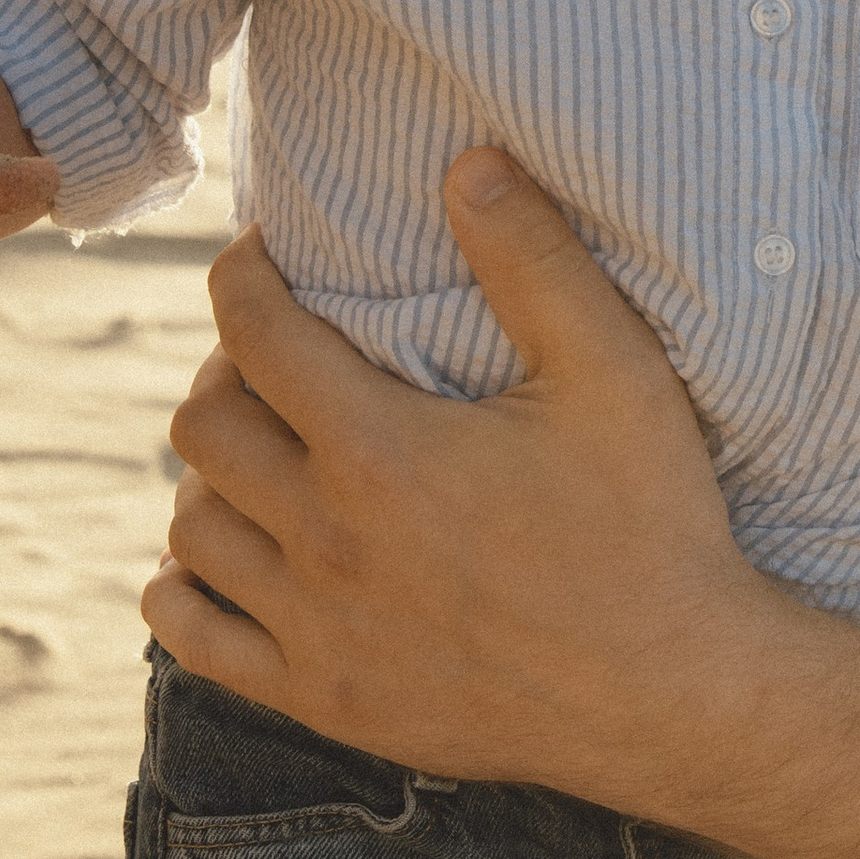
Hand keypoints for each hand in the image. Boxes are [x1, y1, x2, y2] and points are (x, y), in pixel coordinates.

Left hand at [144, 150, 768, 798]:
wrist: (672, 692)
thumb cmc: (653, 523)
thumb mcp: (614, 372)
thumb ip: (534, 260)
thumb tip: (469, 161)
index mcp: (382, 449)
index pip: (256, 332)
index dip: (244, 275)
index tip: (267, 257)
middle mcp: (327, 539)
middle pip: (202, 425)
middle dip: (226, 367)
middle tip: (279, 354)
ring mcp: (317, 628)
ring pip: (192, 528)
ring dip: (212, 474)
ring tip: (267, 449)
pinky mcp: (325, 697)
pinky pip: (194, 638)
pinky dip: (187, 585)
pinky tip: (223, 556)